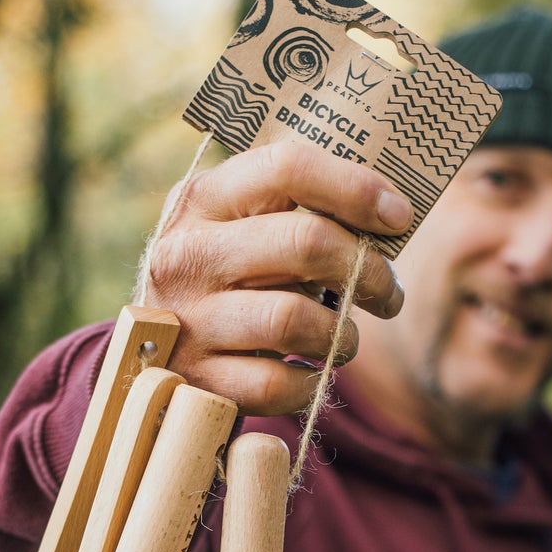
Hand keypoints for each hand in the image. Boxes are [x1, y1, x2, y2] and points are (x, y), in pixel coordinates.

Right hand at [143, 138, 410, 413]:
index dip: (355, 188)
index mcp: (203, 199)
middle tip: (389, 293)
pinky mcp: (196, 379)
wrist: (153, 354)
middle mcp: (187, 253)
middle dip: (369, 270)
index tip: (398, 216)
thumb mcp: (244, 228)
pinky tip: (310, 372)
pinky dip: (309, 383)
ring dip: (342, 333)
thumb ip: (300, 211)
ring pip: (294, 319)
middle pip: (305, 242)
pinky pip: (276, 384)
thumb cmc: (229, 281)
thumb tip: (391, 214)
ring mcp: (186, 320)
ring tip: (345, 337)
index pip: (287, 168)